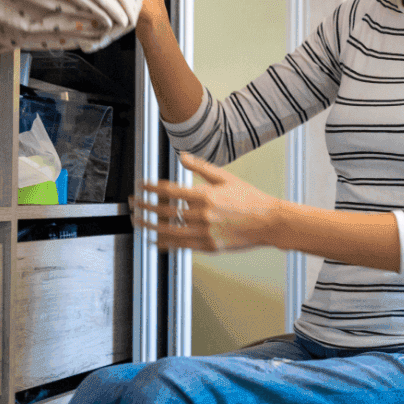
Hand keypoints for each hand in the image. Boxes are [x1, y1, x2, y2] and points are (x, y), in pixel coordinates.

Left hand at [130, 151, 281, 252]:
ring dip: (150, 225)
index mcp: (206, 196)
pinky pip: (182, 245)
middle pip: (164, 211)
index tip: (142, 186)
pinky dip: (166, 243)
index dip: (152, 188)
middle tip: (133, 203)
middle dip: (145, 206)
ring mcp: (205, 232)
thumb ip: (202, 168)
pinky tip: (156, 240)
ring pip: (169, 230)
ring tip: (138, 221)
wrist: (269, 221)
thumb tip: (183, 157)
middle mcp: (203, 215)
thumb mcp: (227, 178)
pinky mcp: (210, 246)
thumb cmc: (252, 200)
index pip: (169, 191)